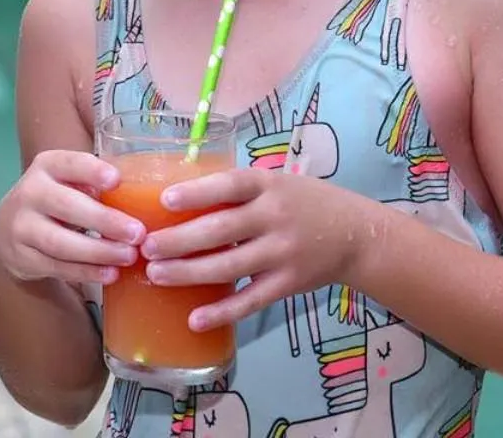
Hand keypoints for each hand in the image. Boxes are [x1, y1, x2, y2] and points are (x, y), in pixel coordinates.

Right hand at [0, 150, 145, 286]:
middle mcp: (30, 192)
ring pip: (60, 242)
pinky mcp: (23, 257)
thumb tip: (144, 200)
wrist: (9, 230)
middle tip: (138, 233)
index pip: (68, 163)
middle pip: (66, 206)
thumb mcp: (68, 182)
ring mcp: (21, 226)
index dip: (91, 171)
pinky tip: (110, 273)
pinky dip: (86, 272)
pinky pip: (57, 266)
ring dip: (98, 251)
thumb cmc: (56, 200)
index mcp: (47, 166)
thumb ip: (95, 185)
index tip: (116, 180)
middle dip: (104, 220)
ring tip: (129, 256)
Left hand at [140, 168, 376, 329]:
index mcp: (268, 185)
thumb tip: (174, 198)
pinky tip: (194, 319)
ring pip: (228, 267)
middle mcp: (275, 218)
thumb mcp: (275, 183)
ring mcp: (282, 253)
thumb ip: (236, 192)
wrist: (355, 235)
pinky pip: (250, 301)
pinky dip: (222, 312)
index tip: (165, 200)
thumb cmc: (302, 202)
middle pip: (221, 230)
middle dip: (179, 240)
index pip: (229, 186)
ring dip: (189, 273)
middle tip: (147, 247)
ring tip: (156, 275)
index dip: (197, 193)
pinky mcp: (287, 284)